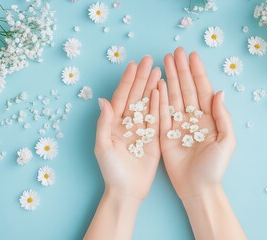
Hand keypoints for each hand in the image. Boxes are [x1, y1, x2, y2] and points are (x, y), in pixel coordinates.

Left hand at [95, 56, 160, 199]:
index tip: (134, 65)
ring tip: (159, 70)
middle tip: (150, 60)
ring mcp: (142, 129)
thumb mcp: (103, 147)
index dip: (128, 81)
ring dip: (152, 86)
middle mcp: (128, 123)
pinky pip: (157, 117)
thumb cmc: (111, 171)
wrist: (127, 191)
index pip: (121, 97)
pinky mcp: (154, 137)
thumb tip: (103, 100)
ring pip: (147, 103)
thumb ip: (104, 123)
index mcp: (114, 123)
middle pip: (136, 95)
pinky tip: (163, 90)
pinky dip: (160, 103)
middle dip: (142, 77)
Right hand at [159, 48, 244, 239]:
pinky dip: (158, 98)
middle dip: (181, 70)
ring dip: (169, 79)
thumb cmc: (215, 168)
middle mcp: (193, 118)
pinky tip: (156, 84)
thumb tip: (218, 92)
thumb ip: (223, 116)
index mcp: (209, 118)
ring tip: (165, 61)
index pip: (202, 90)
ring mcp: (178, 125)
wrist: (198, 188)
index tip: (191, 56)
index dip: (197, 72)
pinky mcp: (165, 134)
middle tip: (175, 52)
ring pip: (173, 97)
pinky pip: (161, 113)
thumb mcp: (227, 142)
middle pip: (186, 89)